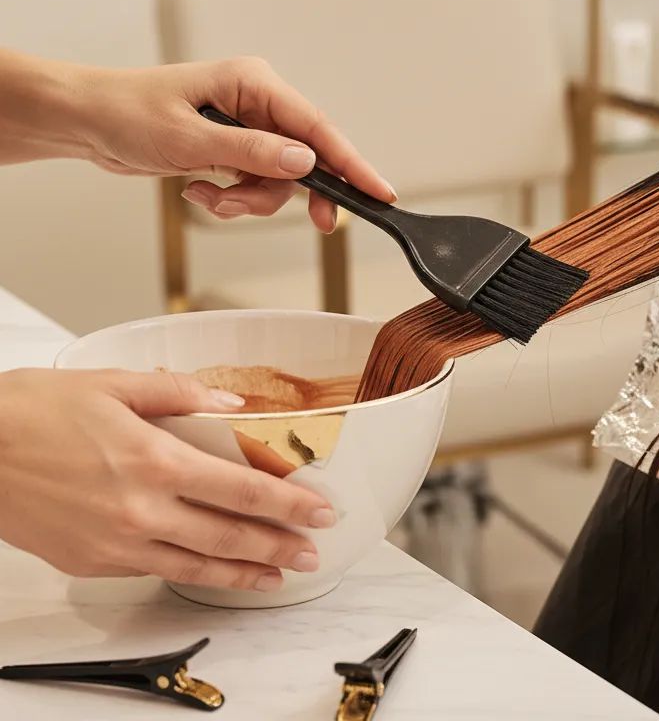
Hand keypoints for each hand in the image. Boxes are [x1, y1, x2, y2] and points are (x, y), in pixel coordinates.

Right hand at [0, 368, 336, 589]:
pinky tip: (211, 569)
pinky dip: (192, 572)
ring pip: (195, 565)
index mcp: (153, 459)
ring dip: (243, 572)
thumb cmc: (35, 411)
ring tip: (277, 576)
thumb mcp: (114, 384)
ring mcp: (115, 543)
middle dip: (279, 546)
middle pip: (228, 535)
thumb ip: (180, 393)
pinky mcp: (91, 562)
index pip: (241, 490)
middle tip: (313, 551)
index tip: (320, 511)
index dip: (288, 504)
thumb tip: (232, 403)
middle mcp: (140, 509)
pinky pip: (154, 569)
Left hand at [83, 56, 395, 231]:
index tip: (377, 191)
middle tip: (318, 224)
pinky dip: (230, 200)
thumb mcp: (190, 139)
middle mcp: (255, 103)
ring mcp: (243, 129)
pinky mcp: (230, 150)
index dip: (350, 162)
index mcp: (253, 83)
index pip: (316, 126)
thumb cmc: (127, 113)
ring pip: (276, 181)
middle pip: (302, 159)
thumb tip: (304, 163)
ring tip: (210, 198)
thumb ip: (251, 152)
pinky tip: (198, 190)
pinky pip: (251, 186)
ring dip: (247, 202)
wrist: (86, 121)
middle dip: (289, 193)